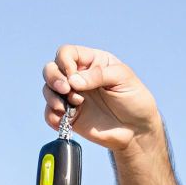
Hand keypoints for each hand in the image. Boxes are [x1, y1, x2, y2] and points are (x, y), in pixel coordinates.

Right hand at [42, 45, 163, 151]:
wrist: (137, 130)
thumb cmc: (135, 100)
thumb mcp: (123, 79)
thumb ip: (98, 75)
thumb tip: (72, 80)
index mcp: (92, 62)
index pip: (67, 53)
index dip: (64, 62)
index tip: (73, 76)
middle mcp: (78, 77)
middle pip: (51, 69)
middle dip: (54, 78)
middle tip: (66, 90)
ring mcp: (72, 97)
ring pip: (47, 90)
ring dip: (52, 97)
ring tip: (69, 106)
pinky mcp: (70, 116)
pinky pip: (50, 113)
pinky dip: (51, 115)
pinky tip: (65, 118)